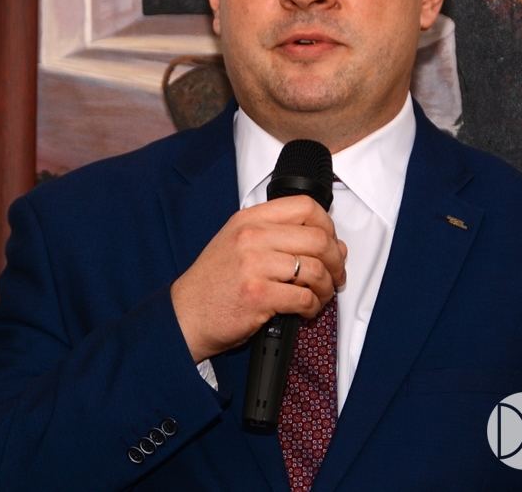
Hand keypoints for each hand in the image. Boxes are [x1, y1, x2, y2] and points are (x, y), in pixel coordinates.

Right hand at [170, 195, 347, 363]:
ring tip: (321, 295)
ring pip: (314, 269)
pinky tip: (307, 310)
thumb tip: (329, 242)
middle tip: (336, 274)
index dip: (327, 225)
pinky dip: (313, 306)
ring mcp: (253, 265)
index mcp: (249, 219)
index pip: (305, 206)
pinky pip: (303, 297)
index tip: (331, 242)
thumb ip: (278, 236)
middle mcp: (251, 237)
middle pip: (317, 238)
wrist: (185, 315)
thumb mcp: (238, 243)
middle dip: (336, 259)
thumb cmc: (213, 283)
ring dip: (326, 286)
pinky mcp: (258, 295)